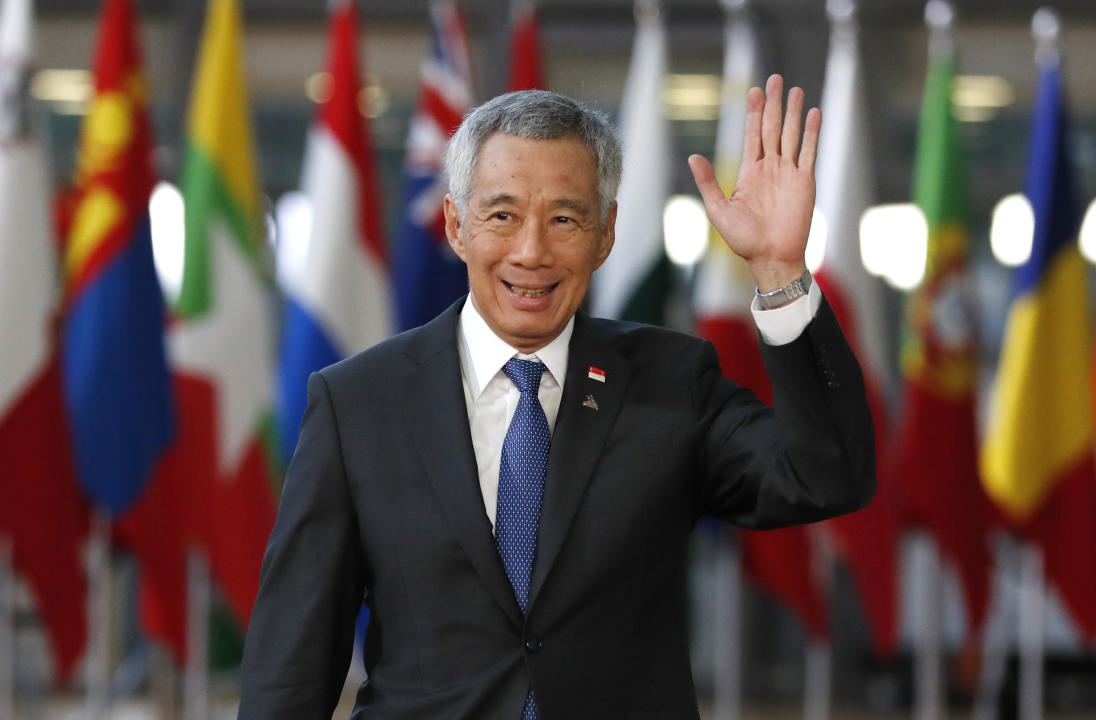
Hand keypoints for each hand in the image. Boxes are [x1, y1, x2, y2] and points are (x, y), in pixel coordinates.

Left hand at [688, 74, 820, 291]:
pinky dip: (811, 132)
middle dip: (773, 104)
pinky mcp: (805, 181)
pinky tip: (812, 113)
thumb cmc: (743, 240)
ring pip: (791, 135)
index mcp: (750, 173)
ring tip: (794, 89)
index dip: (753, 112)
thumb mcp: (719, 209)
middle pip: (772, 128)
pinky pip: (809, 151)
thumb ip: (708, 182)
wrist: (770, 257)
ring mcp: (788, 173)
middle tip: (775, 79)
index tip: (754, 91)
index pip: (751, 135)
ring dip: (793, 112)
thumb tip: (692, 157)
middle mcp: (770, 168)